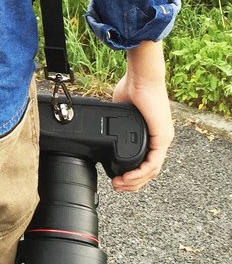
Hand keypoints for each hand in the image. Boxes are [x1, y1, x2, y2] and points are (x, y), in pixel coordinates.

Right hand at [110, 42, 173, 191]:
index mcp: (150, 133)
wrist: (140, 77)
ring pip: (152, 171)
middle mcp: (160, 139)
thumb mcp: (120, 110)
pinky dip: (139, 173)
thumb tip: (102, 125)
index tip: (116, 177)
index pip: (145, 161)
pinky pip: (153, 163)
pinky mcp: (162, 137)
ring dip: (135, 181)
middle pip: (149, 171)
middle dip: (132, 183)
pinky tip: (128, 177)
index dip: (131, 173)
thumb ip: (115, 121)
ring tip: (119, 184)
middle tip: (117, 186)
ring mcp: (163, 139)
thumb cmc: (132, 86)